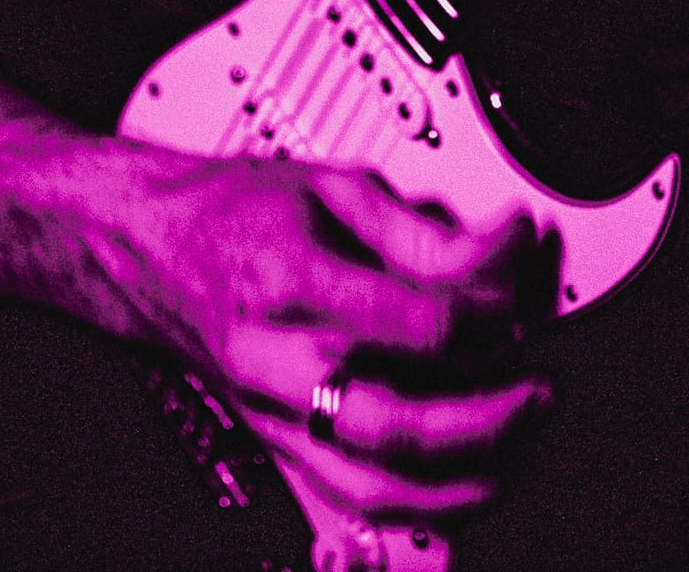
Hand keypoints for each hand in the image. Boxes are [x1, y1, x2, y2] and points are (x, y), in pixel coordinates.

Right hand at [142, 154, 555, 531]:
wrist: (150, 249)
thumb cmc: (237, 213)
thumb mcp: (332, 186)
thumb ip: (422, 229)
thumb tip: (502, 248)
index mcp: (289, 276)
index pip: (409, 320)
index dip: (483, 309)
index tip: (515, 286)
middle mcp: (277, 358)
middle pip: (392, 420)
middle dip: (483, 417)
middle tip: (537, 387)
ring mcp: (273, 412)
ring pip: (374, 482)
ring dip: (462, 477)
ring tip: (517, 441)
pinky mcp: (277, 442)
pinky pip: (355, 498)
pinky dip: (423, 502)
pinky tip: (470, 479)